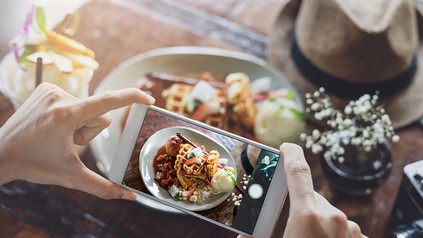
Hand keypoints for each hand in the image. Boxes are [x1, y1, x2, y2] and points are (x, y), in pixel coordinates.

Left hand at [0, 83, 154, 199]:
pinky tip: (53, 125)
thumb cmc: (35, 165)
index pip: (108, 101)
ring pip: (87, 107)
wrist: (1, 154)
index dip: (132, 98)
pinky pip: (75, 100)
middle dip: (90, 131)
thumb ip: (103, 188)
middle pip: (98, 114)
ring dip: (80, 123)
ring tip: (58, 135)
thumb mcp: (71, 177)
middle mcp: (59, 97)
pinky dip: (71, 114)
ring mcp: (51, 90)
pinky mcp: (46, 88)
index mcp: (67, 115)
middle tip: (67, 142)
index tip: (148, 98)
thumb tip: (129, 197)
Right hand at [238, 143, 365, 237]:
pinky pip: (340, 227)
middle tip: (288, 226)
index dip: (291, 154)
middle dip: (299, 206)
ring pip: (327, 213)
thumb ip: (256, 236)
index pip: (298, 172)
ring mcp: (350, 228)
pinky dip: (330, 232)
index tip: (286, 147)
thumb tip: (243, 233)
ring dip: (316, 221)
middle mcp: (333, 216)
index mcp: (307, 215)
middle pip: (311, 197)